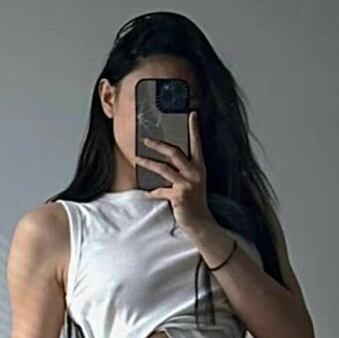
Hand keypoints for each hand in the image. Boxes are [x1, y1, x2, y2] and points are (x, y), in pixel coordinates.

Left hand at [137, 110, 212, 239]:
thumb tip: (166, 162)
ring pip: (163, 168)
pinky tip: (148, 193)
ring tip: (137, 160)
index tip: (192, 114)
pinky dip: (153, 192)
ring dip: (148, 163)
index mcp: (200, 167)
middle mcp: (195, 173)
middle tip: (146, 140)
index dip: (194, 129)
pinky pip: (160, 190)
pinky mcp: (179, 196)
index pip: (197, 144)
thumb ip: (184, 172)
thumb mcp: (194, 183)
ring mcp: (187, 184)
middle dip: (158, 145)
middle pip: (174, 152)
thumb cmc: (195, 202)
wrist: (201, 222)